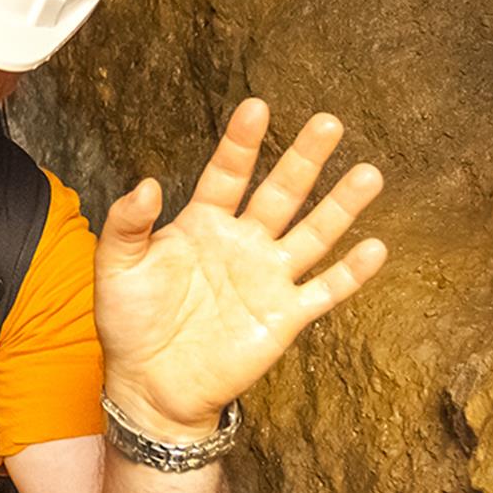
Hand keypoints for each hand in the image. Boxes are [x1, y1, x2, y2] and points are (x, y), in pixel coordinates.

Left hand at [96, 102, 387, 435]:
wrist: (151, 386)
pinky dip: (351, 273)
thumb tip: (147, 183)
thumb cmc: (130, 323)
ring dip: (341, 206)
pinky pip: (324, 290)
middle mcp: (243, 243)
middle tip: (329, 123)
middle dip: (304, 159)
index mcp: (202, 224)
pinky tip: (375, 248)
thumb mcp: (116, 268)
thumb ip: (128, 224)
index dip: (242, 143)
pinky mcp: (285, 317)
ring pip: (313, 234)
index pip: (227, 174)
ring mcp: (268, 279)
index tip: (257, 107)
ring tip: (368, 174)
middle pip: (281, 193)